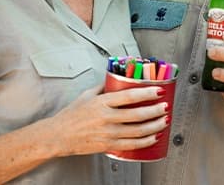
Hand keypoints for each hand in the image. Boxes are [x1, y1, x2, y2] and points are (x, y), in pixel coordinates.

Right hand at [49, 84, 169, 155]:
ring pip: (137, 131)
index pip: (129, 96)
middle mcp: (106, 118)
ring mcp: (108, 133)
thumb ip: (103, 86)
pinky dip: (145, 141)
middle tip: (165, 107)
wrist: (59, 136)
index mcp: (102, 102)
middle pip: (137, 115)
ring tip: (163, 121)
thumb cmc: (72, 115)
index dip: (146, 94)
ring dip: (154, 126)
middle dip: (155, 111)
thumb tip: (116, 77)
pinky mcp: (108, 145)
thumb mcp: (87, 94)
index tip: (158, 91)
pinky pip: (131, 145)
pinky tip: (153, 137)